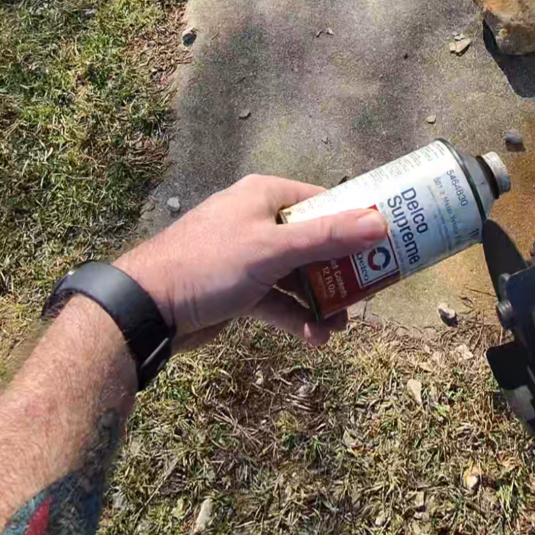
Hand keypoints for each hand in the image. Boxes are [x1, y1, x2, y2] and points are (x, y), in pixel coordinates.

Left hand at [115, 175, 386, 348]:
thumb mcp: (273, 249)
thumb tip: (379, 224)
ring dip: (321, 300)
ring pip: (299, 276)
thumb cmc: (209, 264)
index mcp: (266, 196)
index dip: (356, 222)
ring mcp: (249, 256)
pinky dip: (296, 317)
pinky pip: (279, 300)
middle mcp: (259, 220)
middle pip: (315, 242)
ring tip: (340, 327)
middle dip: (341, 271)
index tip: (386, 244)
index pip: (324, 202)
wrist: (148, 308)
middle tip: (368, 293)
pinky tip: (314, 338)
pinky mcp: (241, 288)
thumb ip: (327, 238)